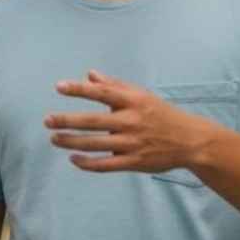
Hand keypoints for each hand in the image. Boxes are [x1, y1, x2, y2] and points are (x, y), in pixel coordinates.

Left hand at [44, 70, 218, 173]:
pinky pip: (106, 164)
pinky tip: (73, 158)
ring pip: (96, 144)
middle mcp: (131, 121)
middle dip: (68, 120)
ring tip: (54, 138)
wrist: (191, 140)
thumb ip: (114, 85)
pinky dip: (87, 163)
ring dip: (72, 141)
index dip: (79, 89)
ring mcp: (132, 143)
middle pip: (93, 121)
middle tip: (48, 120)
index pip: (102, 93)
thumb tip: (90, 74)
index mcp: (133, 101)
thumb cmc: (161, 114)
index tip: (59, 87)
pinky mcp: (134, 162)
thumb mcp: (141, 95)